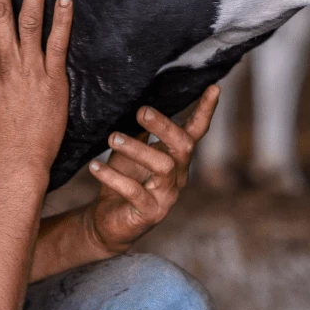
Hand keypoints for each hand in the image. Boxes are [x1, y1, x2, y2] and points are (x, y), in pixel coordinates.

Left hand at [82, 85, 220, 254]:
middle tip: (141, 111)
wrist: (109, 223)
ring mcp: (167, 196)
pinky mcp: (150, 213)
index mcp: (176, 157)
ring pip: (162, 166)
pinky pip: (134, 191)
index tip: (214, 87)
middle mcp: (178, 175)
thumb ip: (140, 131)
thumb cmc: (123, 180)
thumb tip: (139, 100)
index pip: (195, 131)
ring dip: (136, 149)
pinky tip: (95, 167)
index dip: (205, 111)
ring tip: (112, 137)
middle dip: (164, 126)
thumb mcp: (130, 151)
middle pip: (183, 146)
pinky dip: (113, 177)